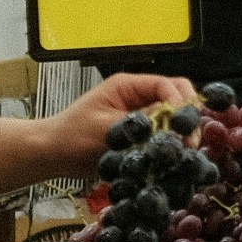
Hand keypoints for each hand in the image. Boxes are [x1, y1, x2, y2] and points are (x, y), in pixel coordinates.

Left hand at [47, 72, 192, 168]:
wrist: (52, 155)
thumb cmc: (71, 137)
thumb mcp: (107, 128)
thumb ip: (142, 123)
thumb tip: (174, 123)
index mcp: (128, 86)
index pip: (167, 84)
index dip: (181, 103)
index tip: (183, 126)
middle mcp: (137, 97)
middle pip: (175, 98)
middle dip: (186, 117)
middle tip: (190, 141)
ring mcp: (139, 116)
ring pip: (171, 118)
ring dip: (179, 132)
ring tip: (183, 151)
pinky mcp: (138, 134)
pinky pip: (161, 135)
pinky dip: (169, 144)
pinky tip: (172, 156)